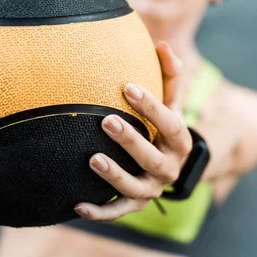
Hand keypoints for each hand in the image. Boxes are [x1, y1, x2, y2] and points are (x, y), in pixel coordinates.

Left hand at [74, 41, 191, 220]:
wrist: (169, 163)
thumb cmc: (162, 125)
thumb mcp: (170, 102)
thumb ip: (169, 76)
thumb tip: (164, 45)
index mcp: (179, 140)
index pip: (170, 122)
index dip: (151, 106)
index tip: (128, 86)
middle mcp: (169, 168)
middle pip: (152, 158)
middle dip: (131, 140)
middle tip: (107, 120)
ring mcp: (152, 189)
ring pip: (135, 188)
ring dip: (114, 176)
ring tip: (93, 159)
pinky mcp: (136, 204)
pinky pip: (117, 211)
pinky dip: (99, 211)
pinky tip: (77, 206)